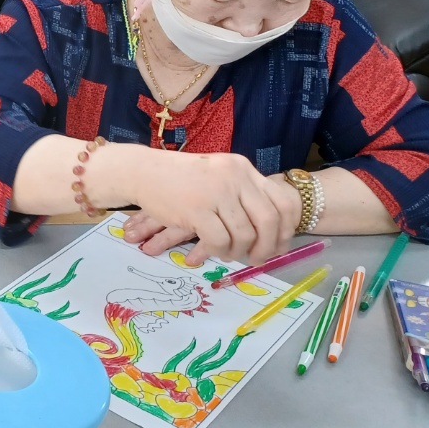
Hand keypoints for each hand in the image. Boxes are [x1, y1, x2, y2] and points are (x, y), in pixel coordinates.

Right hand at [126, 152, 296, 265]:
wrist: (143, 171)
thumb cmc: (179, 177)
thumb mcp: (217, 174)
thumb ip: (241, 192)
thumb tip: (268, 227)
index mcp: (243, 169)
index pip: (281, 200)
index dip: (286, 228)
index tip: (280, 244)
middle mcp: (234, 178)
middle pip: (268, 220)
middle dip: (268, 246)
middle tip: (259, 259)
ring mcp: (216, 193)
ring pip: (244, 234)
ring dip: (239, 251)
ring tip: (231, 254)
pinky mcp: (196, 210)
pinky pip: (219, 241)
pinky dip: (219, 251)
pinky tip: (214, 251)